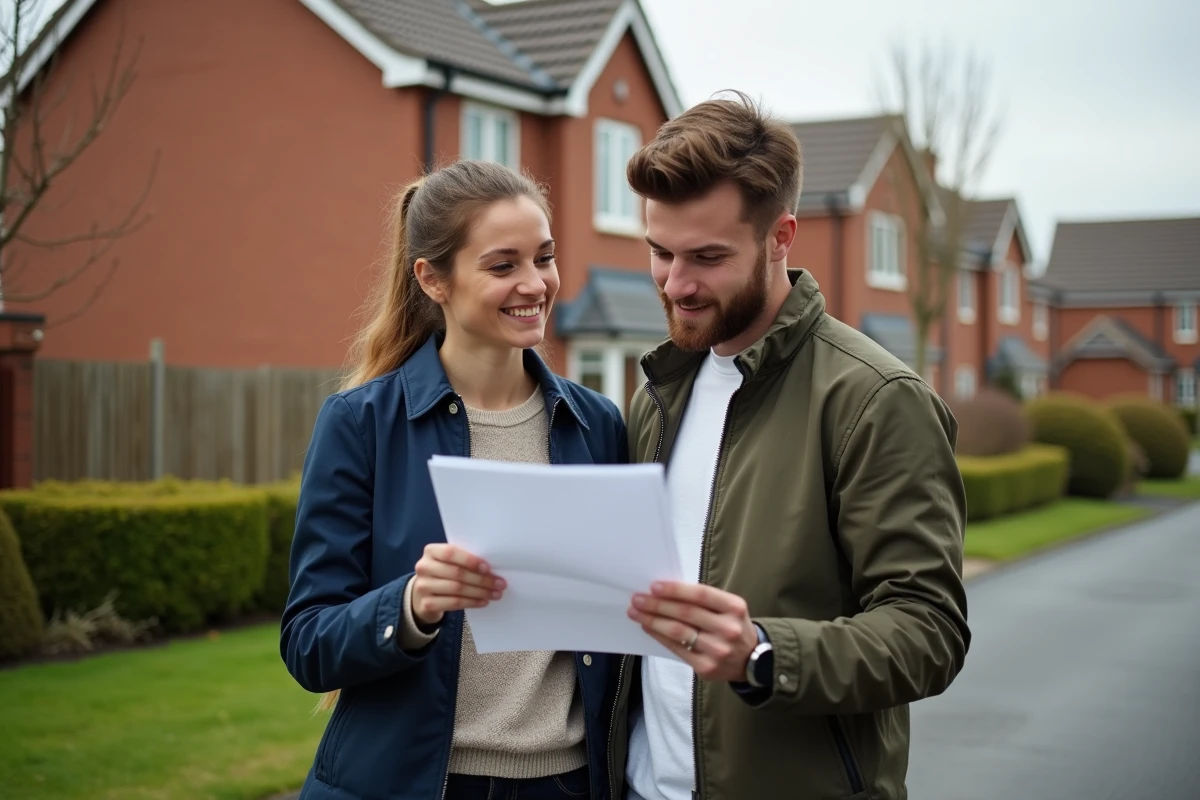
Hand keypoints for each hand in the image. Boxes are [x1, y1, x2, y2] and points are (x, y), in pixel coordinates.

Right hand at [411, 544, 504, 627]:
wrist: (423, 595)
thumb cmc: (443, 573)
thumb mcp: (448, 562)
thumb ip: (463, 560)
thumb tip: (492, 568)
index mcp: (431, 551)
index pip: (451, 552)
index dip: (470, 560)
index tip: (488, 568)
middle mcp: (424, 567)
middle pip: (457, 573)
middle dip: (482, 579)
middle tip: (500, 584)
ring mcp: (423, 586)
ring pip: (457, 589)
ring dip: (480, 592)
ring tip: (496, 594)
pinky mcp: (427, 604)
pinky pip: (454, 603)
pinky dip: (472, 602)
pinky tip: (484, 601)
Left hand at [628, 582, 758, 681]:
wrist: (752, 660)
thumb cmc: (732, 626)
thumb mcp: (729, 608)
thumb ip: (704, 600)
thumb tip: (665, 592)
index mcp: (734, 607)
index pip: (700, 594)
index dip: (675, 590)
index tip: (654, 586)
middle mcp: (728, 629)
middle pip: (686, 613)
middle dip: (657, 605)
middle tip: (638, 599)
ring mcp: (718, 650)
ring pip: (678, 632)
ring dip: (653, 620)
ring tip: (636, 612)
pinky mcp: (706, 667)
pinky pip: (677, 649)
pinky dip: (660, 637)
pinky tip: (649, 627)